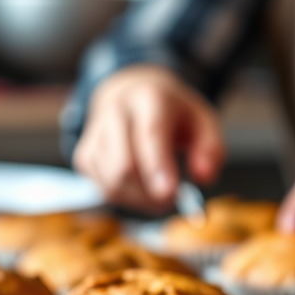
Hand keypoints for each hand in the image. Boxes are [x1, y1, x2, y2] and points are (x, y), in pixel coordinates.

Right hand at [72, 65, 223, 211]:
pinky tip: (140, 187)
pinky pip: (103, 189)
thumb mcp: (203, 120)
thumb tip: (204, 178)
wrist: (131, 93)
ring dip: (140, 200)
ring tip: (159, 192)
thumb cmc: (172, 112)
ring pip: (112, 183)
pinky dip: (126, 199)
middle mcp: (115, 111)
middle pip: (124, 165)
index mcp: (149, 97)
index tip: (171, 194)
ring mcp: (94, 134)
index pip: (150, 133)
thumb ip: (211, 149)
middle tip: (173, 200)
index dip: (158, 166)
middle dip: (150, 194)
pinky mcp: (84, 155)